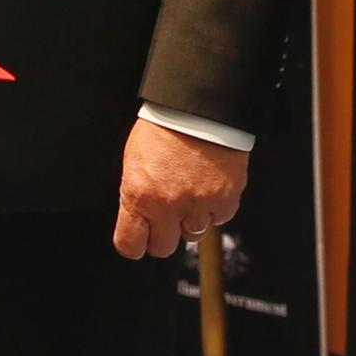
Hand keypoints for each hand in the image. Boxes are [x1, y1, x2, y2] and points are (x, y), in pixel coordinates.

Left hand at [114, 119, 247, 262]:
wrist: (200, 107)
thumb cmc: (164, 127)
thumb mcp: (134, 161)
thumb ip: (136, 195)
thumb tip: (139, 219)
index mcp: (139, 195)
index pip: (130, 245)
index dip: (135, 243)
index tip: (139, 238)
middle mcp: (168, 205)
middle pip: (163, 248)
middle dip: (164, 234)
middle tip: (166, 215)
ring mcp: (199, 204)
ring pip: (193, 234)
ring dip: (191, 219)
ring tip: (190, 191)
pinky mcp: (226, 198)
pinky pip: (220, 218)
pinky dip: (215, 207)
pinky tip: (208, 186)